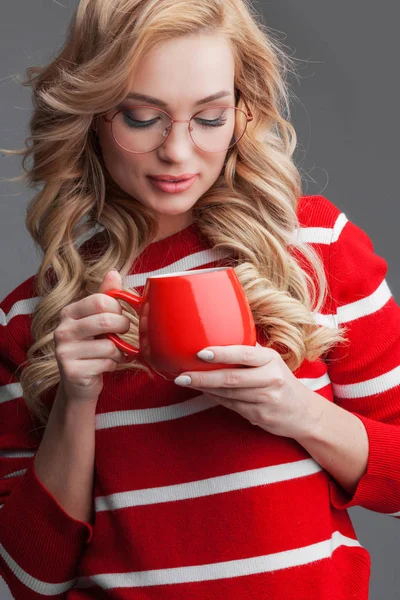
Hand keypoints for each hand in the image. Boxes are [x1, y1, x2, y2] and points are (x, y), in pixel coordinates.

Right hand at [53, 269, 129, 403]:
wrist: (78, 384)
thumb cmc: (91, 348)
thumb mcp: (97, 320)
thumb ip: (105, 296)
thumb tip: (113, 273)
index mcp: (69, 313)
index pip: (101, 300)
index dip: (118, 308)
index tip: (121, 315)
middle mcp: (62, 330)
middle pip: (106, 320)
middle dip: (123, 327)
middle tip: (124, 332)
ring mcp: (64, 352)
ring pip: (109, 345)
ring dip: (120, 350)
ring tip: (116, 352)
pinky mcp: (72, 371)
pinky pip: (106, 363)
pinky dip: (114, 364)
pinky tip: (107, 365)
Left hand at [174, 343, 318, 439]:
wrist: (305, 413)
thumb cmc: (281, 381)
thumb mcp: (272, 362)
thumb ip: (250, 353)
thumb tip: (216, 337)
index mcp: (271, 360)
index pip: (244, 354)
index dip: (221, 353)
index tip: (200, 353)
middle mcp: (271, 379)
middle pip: (231, 378)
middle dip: (203, 377)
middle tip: (182, 375)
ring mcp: (266, 400)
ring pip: (228, 394)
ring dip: (205, 388)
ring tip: (187, 382)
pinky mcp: (260, 416)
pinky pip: (231, 406)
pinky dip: (215, 398)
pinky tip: (203, 392)